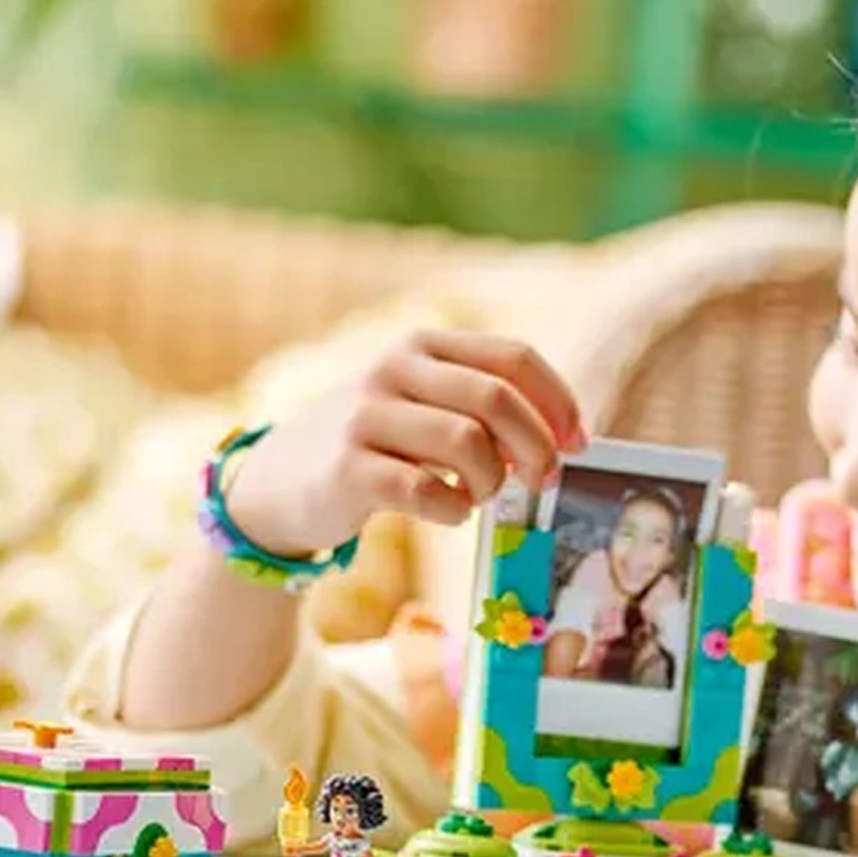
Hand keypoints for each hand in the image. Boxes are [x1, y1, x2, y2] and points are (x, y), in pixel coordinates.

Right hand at [226, 330, 585, 557]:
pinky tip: (449, 512)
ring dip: (492, 480)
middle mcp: (392, 369)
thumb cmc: (373, 445)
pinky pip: (427, 492)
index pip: (513, 356)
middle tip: (543, 479)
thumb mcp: (421, 405)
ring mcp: (366, 417)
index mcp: (421, 345)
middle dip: (537, 445)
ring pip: (467, 443)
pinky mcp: (347, 469)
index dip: (557, 401)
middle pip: (497, 397)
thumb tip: (561, 439)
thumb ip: (480, 409)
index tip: (578, 441)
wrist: (279, 483)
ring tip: (481, 494)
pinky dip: (455, 510)